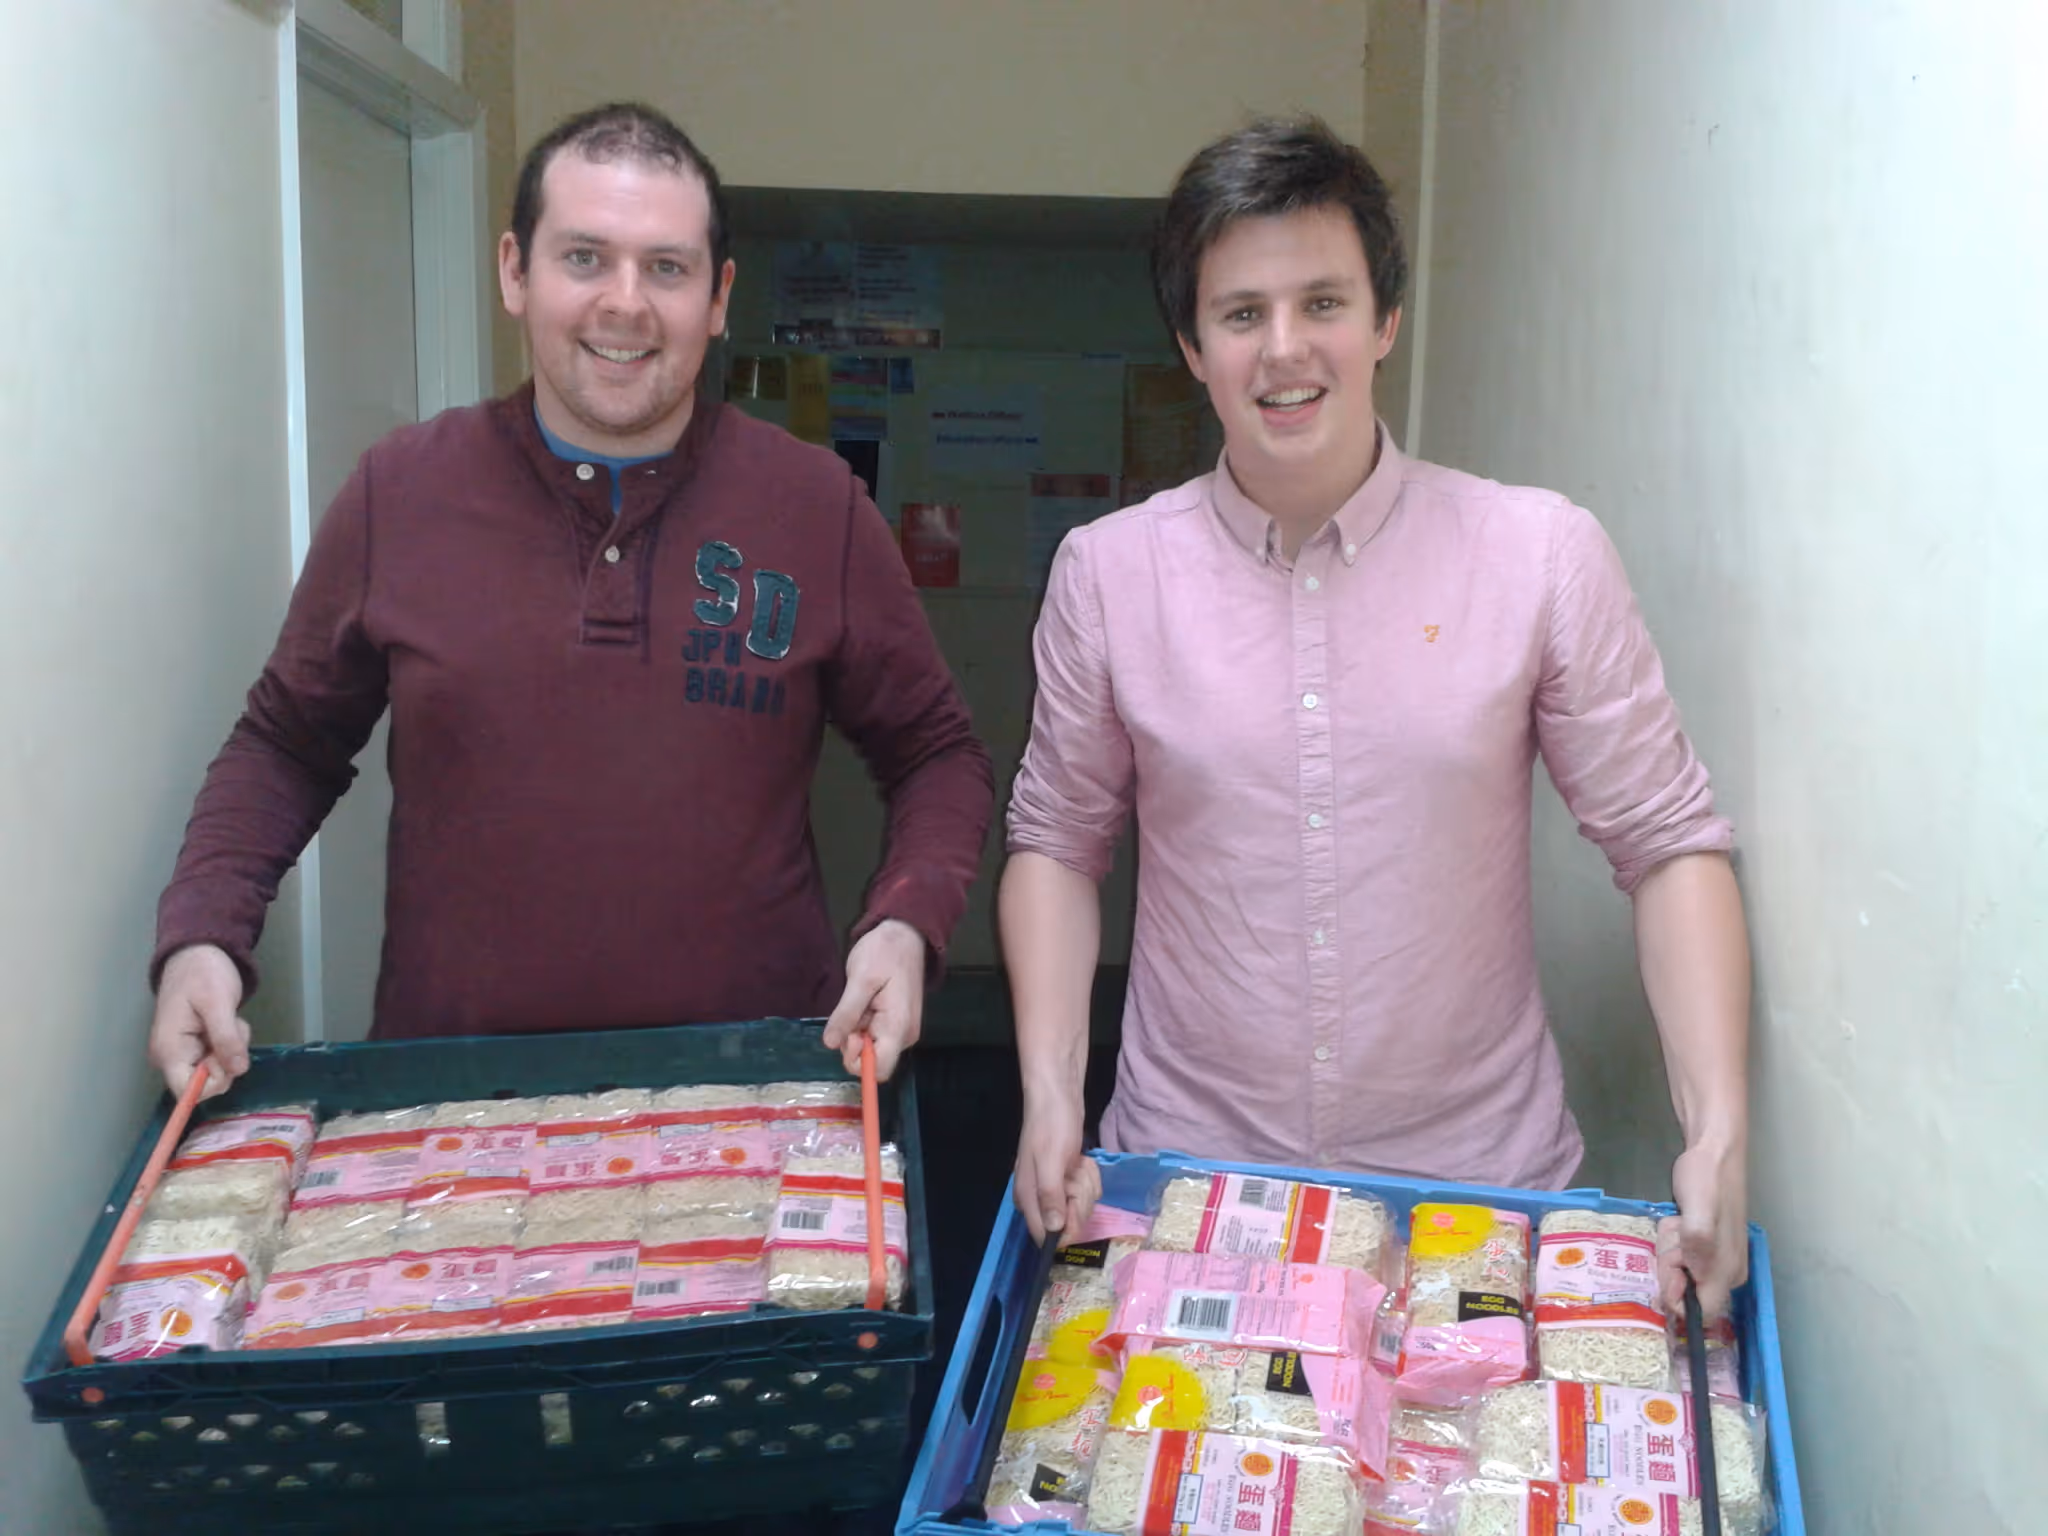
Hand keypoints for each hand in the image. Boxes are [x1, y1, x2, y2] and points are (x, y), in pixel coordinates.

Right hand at [148, 944, 250, 1100]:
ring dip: (232, 1047)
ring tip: (228, 1019)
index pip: (186, 1092)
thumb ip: (226, 1038)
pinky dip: (230, 1042)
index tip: (228, 1057)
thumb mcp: (218, 1003)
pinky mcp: (195, 1047)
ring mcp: (183, 1053)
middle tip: (231, 1028)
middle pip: (206, 1082)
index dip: (213, 1082)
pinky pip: (219, 1057)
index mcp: (169, 1050)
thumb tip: (237, 1070)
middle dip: (227, 1059)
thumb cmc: (203, 974)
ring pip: (217, 1070)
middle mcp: (171, 1057)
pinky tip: (226, 1021)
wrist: (197, 953)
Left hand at [822, 919, 925, 1080]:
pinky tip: (864, 1003)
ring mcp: (901, 1030)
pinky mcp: (896, 1024)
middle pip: (872, 1061)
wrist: (906, 934)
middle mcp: (904, 1036)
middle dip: (853, 1042)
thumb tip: (830, 1044)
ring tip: (859, 1001)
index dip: (857, 1060)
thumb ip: (846, 1014)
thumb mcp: (860, 979)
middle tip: (851, 1011)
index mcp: (898, 1027)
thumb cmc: (884, 952)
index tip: (849, 1033)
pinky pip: (873, 1037)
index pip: (880, 1070)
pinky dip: (862, 1025)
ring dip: (856, 1031)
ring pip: (870, 1049)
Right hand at [1014, 1087, 1098, 1242]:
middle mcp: (1039, 1198)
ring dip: (1086, 1183)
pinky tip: (1081, 1159)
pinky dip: (1089, 1175)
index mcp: (1028, 1198)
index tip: (1075, 1204)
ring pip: (1081, 1205)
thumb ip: (1050, 1196)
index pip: (1046, 1236)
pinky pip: (1086, 1190)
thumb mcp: (1051, 1162)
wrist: (1058, 1097)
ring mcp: (1055, 1188)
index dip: (1066, 1227)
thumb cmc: (1051, 1127)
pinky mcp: (1068, 1178)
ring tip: (1076, 1162)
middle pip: (1068, 1222)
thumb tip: (1052, 1230)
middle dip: (1079, 1198)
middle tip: (1073, 1173)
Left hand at [1659, 1137, 1748, 1317]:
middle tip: (1675, 1232)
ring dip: (1670, 1248)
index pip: (1701, 1312)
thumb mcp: (1698, 1212)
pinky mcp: (1704, 1245)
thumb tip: (1694, 1281)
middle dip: (1670, 1264)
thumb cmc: (1707, 1180)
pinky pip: (1679, 1256)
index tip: (1668, 1265)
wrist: (1713, 1152)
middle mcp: (1726, 1272)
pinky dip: (1672, 1240)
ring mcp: (1715, 1258)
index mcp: (1728, 1270)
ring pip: (1680, 1272)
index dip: (1677, 1297)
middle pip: (1686, 1292)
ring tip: (1678, 1221)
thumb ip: (1698, 1247)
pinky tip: (1678, 1219)